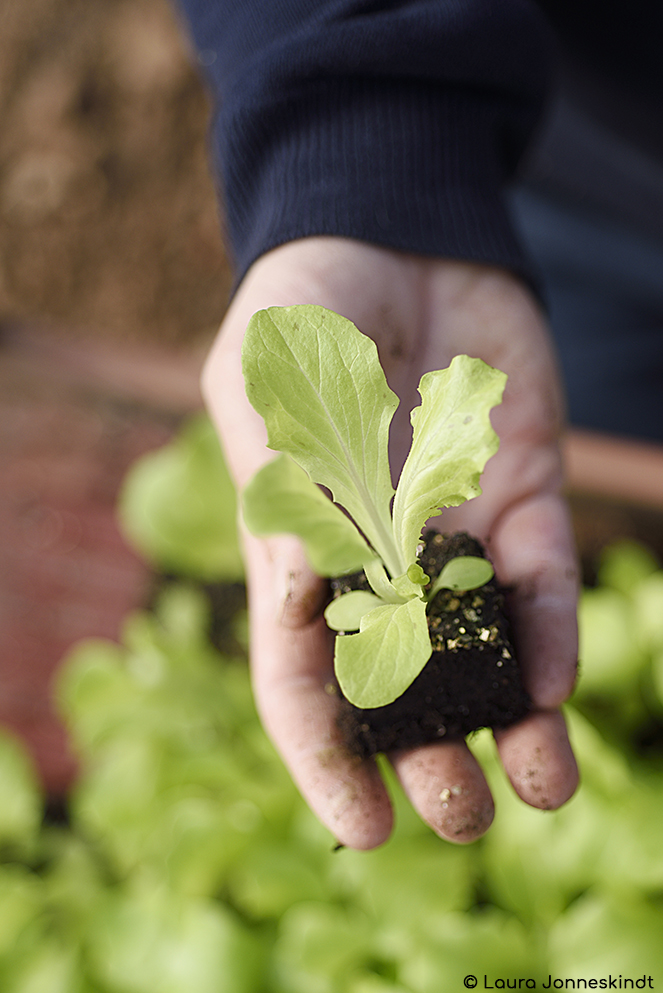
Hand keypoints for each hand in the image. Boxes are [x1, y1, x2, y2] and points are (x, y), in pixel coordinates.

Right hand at [202, 237, 578, 847]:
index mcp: (301, 545)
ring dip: (513, 720)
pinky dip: (548, 626)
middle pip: (404, 681)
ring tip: (541, 783)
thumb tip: (293, 592)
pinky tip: (555, 679)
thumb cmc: (307, 305)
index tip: (361, 825)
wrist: (395, 238)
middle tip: (460, 820)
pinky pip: (539, 572)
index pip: (302, 669)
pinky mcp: (522, 491)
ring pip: (484, 646)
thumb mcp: (268, 381)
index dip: (326, 754)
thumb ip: (281, 480)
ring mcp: (455, 528)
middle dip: (430, 757)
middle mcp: (382, 555)